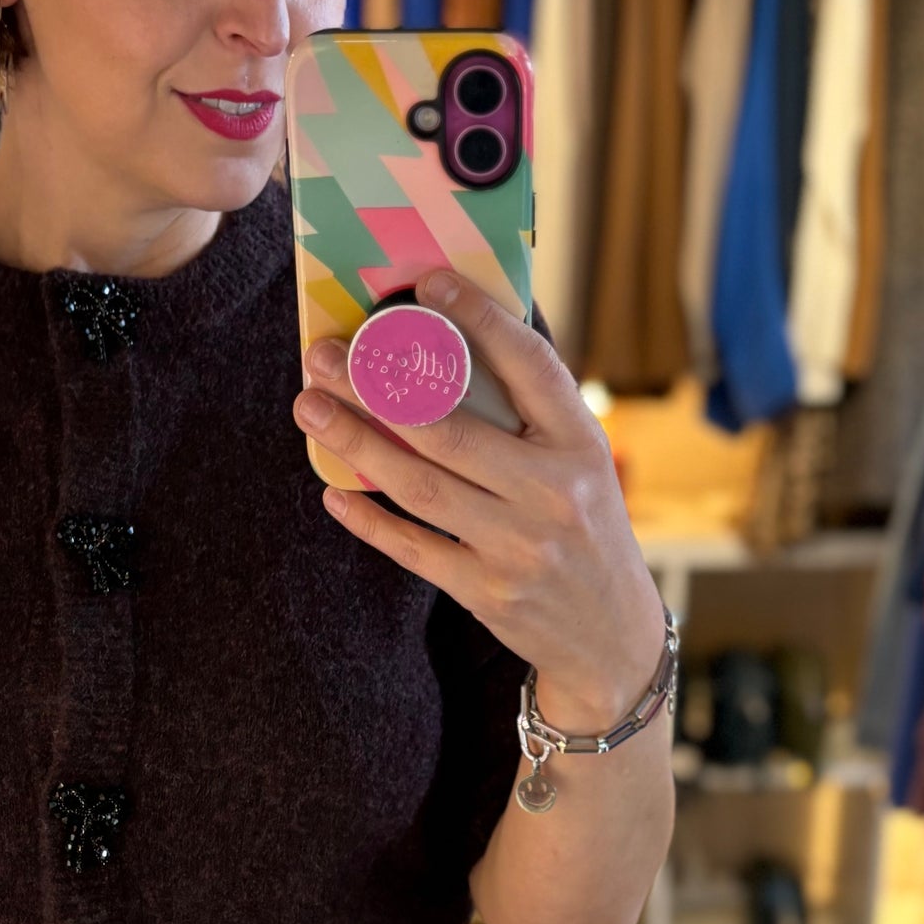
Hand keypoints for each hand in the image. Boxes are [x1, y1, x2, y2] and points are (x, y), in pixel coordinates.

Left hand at [294, 269, 665, 730]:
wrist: (613, 640)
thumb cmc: (586, 535)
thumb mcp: (584, 469)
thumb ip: (532, 419)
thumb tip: (453, 347)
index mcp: (582, 446)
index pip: (529, 366)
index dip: (479, 318)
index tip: (428, 282)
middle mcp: (553, 493)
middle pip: (447, 427)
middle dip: (374, 386)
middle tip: (323, 355)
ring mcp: (518, 546)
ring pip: (418, 484)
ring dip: (355, 442)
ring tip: (310, 408)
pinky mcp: (486, 591)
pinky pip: (412, 546)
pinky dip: (369, 519)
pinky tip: (333, 492)